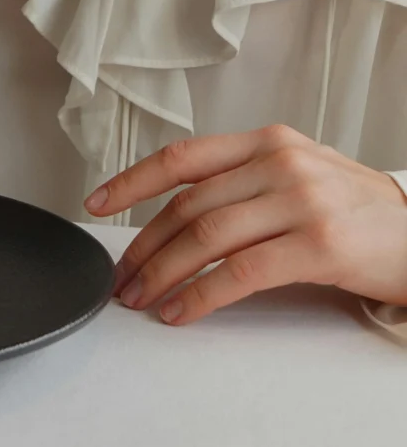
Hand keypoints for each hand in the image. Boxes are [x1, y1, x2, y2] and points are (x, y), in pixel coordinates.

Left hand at [84, 125, 406, 325]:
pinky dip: (201, 295)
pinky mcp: (318, 244)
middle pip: (187, 206)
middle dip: (143, 247)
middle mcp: (279, 163)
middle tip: (122, 276)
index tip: (97, 203)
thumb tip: (172, 216)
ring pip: (205, 238)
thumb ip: (239, 181)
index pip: (182, 157)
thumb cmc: (354, 208)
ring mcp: (300, 201)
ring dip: (162, 273)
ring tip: (141, 297)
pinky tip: (181, 310)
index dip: (132, 182)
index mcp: (266, 142)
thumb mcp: (296, 173)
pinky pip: (240, 273)